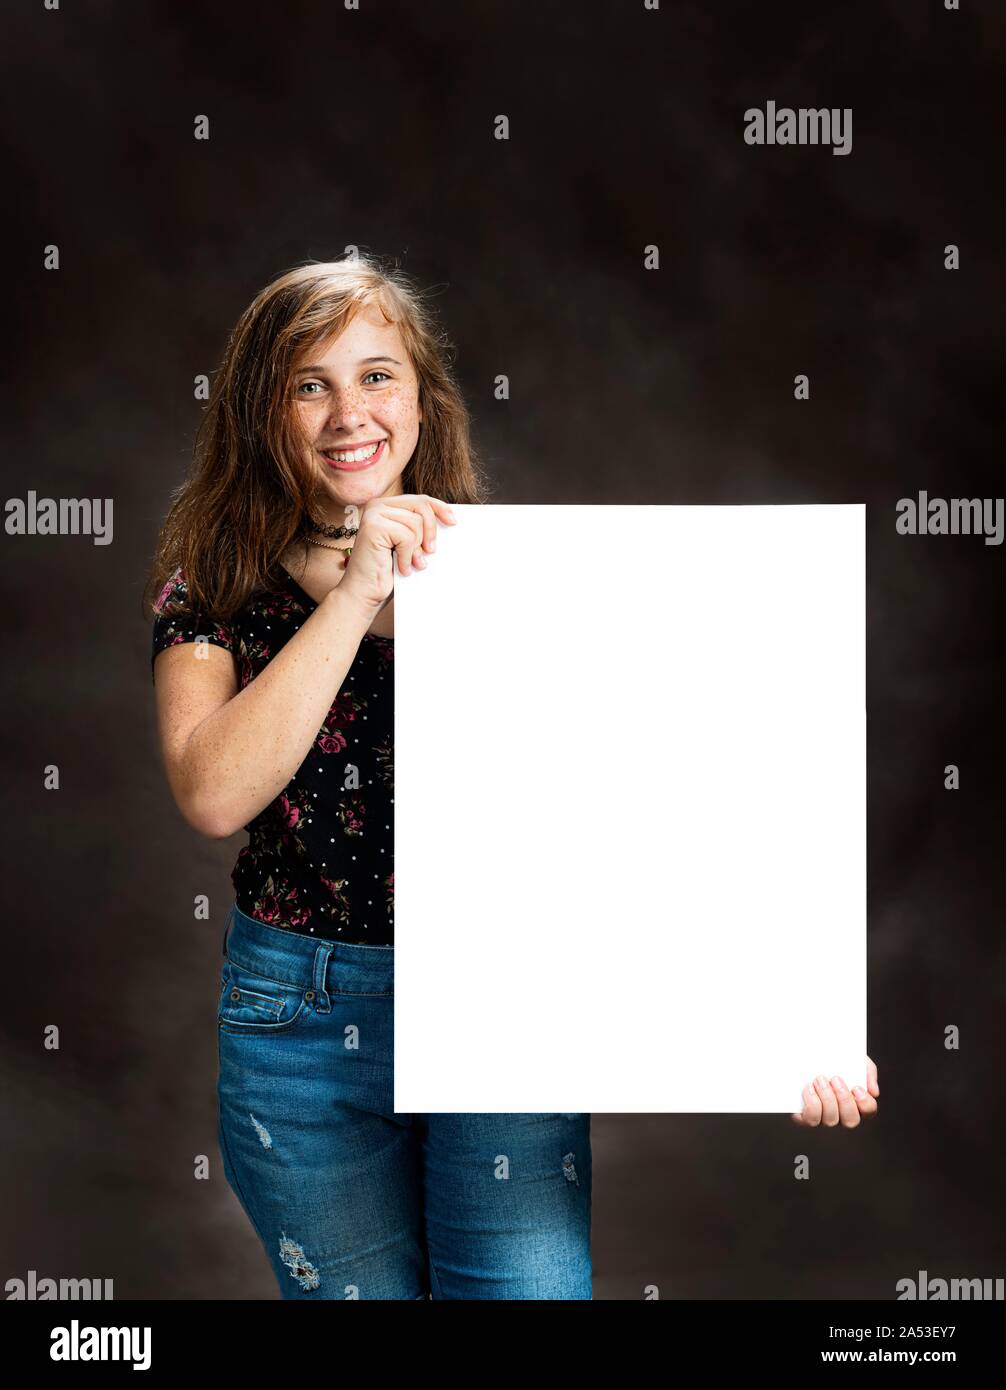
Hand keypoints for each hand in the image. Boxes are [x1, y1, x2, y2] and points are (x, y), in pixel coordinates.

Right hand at [338, 494, 456, 611]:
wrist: (365, 592)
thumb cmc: (388, 571)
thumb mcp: (409, 545)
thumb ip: (420, 529)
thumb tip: (449, 520)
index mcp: (386, 506)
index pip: (420, 499)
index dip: (439, 508)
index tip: (453, 522)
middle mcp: (378, 506)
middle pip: (421, 505)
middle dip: (430, 530)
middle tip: (430, 551)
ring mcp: (374, 515)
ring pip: (415, 523)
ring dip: (416, 548)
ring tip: (411, 563)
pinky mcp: (373, 527)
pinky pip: (407, 536)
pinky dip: (407, 556)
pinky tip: (401, 567)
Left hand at [790, 1055, 878, 1128]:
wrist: (806, 1053)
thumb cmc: (834, 1057)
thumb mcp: (855, 1058)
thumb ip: (868, 1071)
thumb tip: (873, 1091)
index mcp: (855, 1101)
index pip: (868, 1111)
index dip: (865, 1103)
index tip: (856, 1087)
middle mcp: (841, 1114)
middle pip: (851, 1121)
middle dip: (844, 1100)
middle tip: (835, 1078)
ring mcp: (823, 1117)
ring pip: (831, 1121)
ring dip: (827, 1099)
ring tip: (819, 1079)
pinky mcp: (805, 1116)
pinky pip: (811, 1119)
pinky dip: (812, 1104)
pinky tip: (808, 1087)